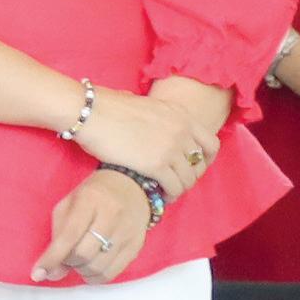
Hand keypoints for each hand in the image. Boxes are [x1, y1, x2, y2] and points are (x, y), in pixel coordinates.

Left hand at [37, 166, 155, 282]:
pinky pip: (113, 273)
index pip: (69, 234)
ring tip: (79, 260)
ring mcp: (127, 232)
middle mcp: (112, 216)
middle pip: (84, 254)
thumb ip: (57, 236)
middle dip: (68, 262)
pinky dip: (96, 276)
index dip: (52, 257)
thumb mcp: (69, 205)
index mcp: (89, 200)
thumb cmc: (92, 196)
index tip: (38, 273)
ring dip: (81, 270)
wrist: (131, 186)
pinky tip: (91, 267)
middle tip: (65, 257)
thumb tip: (51, 272)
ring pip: (98, 267)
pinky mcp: (136, 246)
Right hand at [73, 84, 207, 196]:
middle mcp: (182, 131)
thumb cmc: (105, 106)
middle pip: (200, 164)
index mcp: (181, 115)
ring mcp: (171, 148)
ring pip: (188, 178)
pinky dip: (169, 195)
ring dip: (179, 188)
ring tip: (167, 192)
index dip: (206, 159)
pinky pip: (174, 187)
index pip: (211, 143)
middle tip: (176, 181)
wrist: (89, 112)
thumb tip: (147, 120)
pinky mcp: (157, 165)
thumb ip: (155, 116)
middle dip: (190, 176)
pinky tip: (159, 195)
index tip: (194, 166)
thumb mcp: (143, 104)